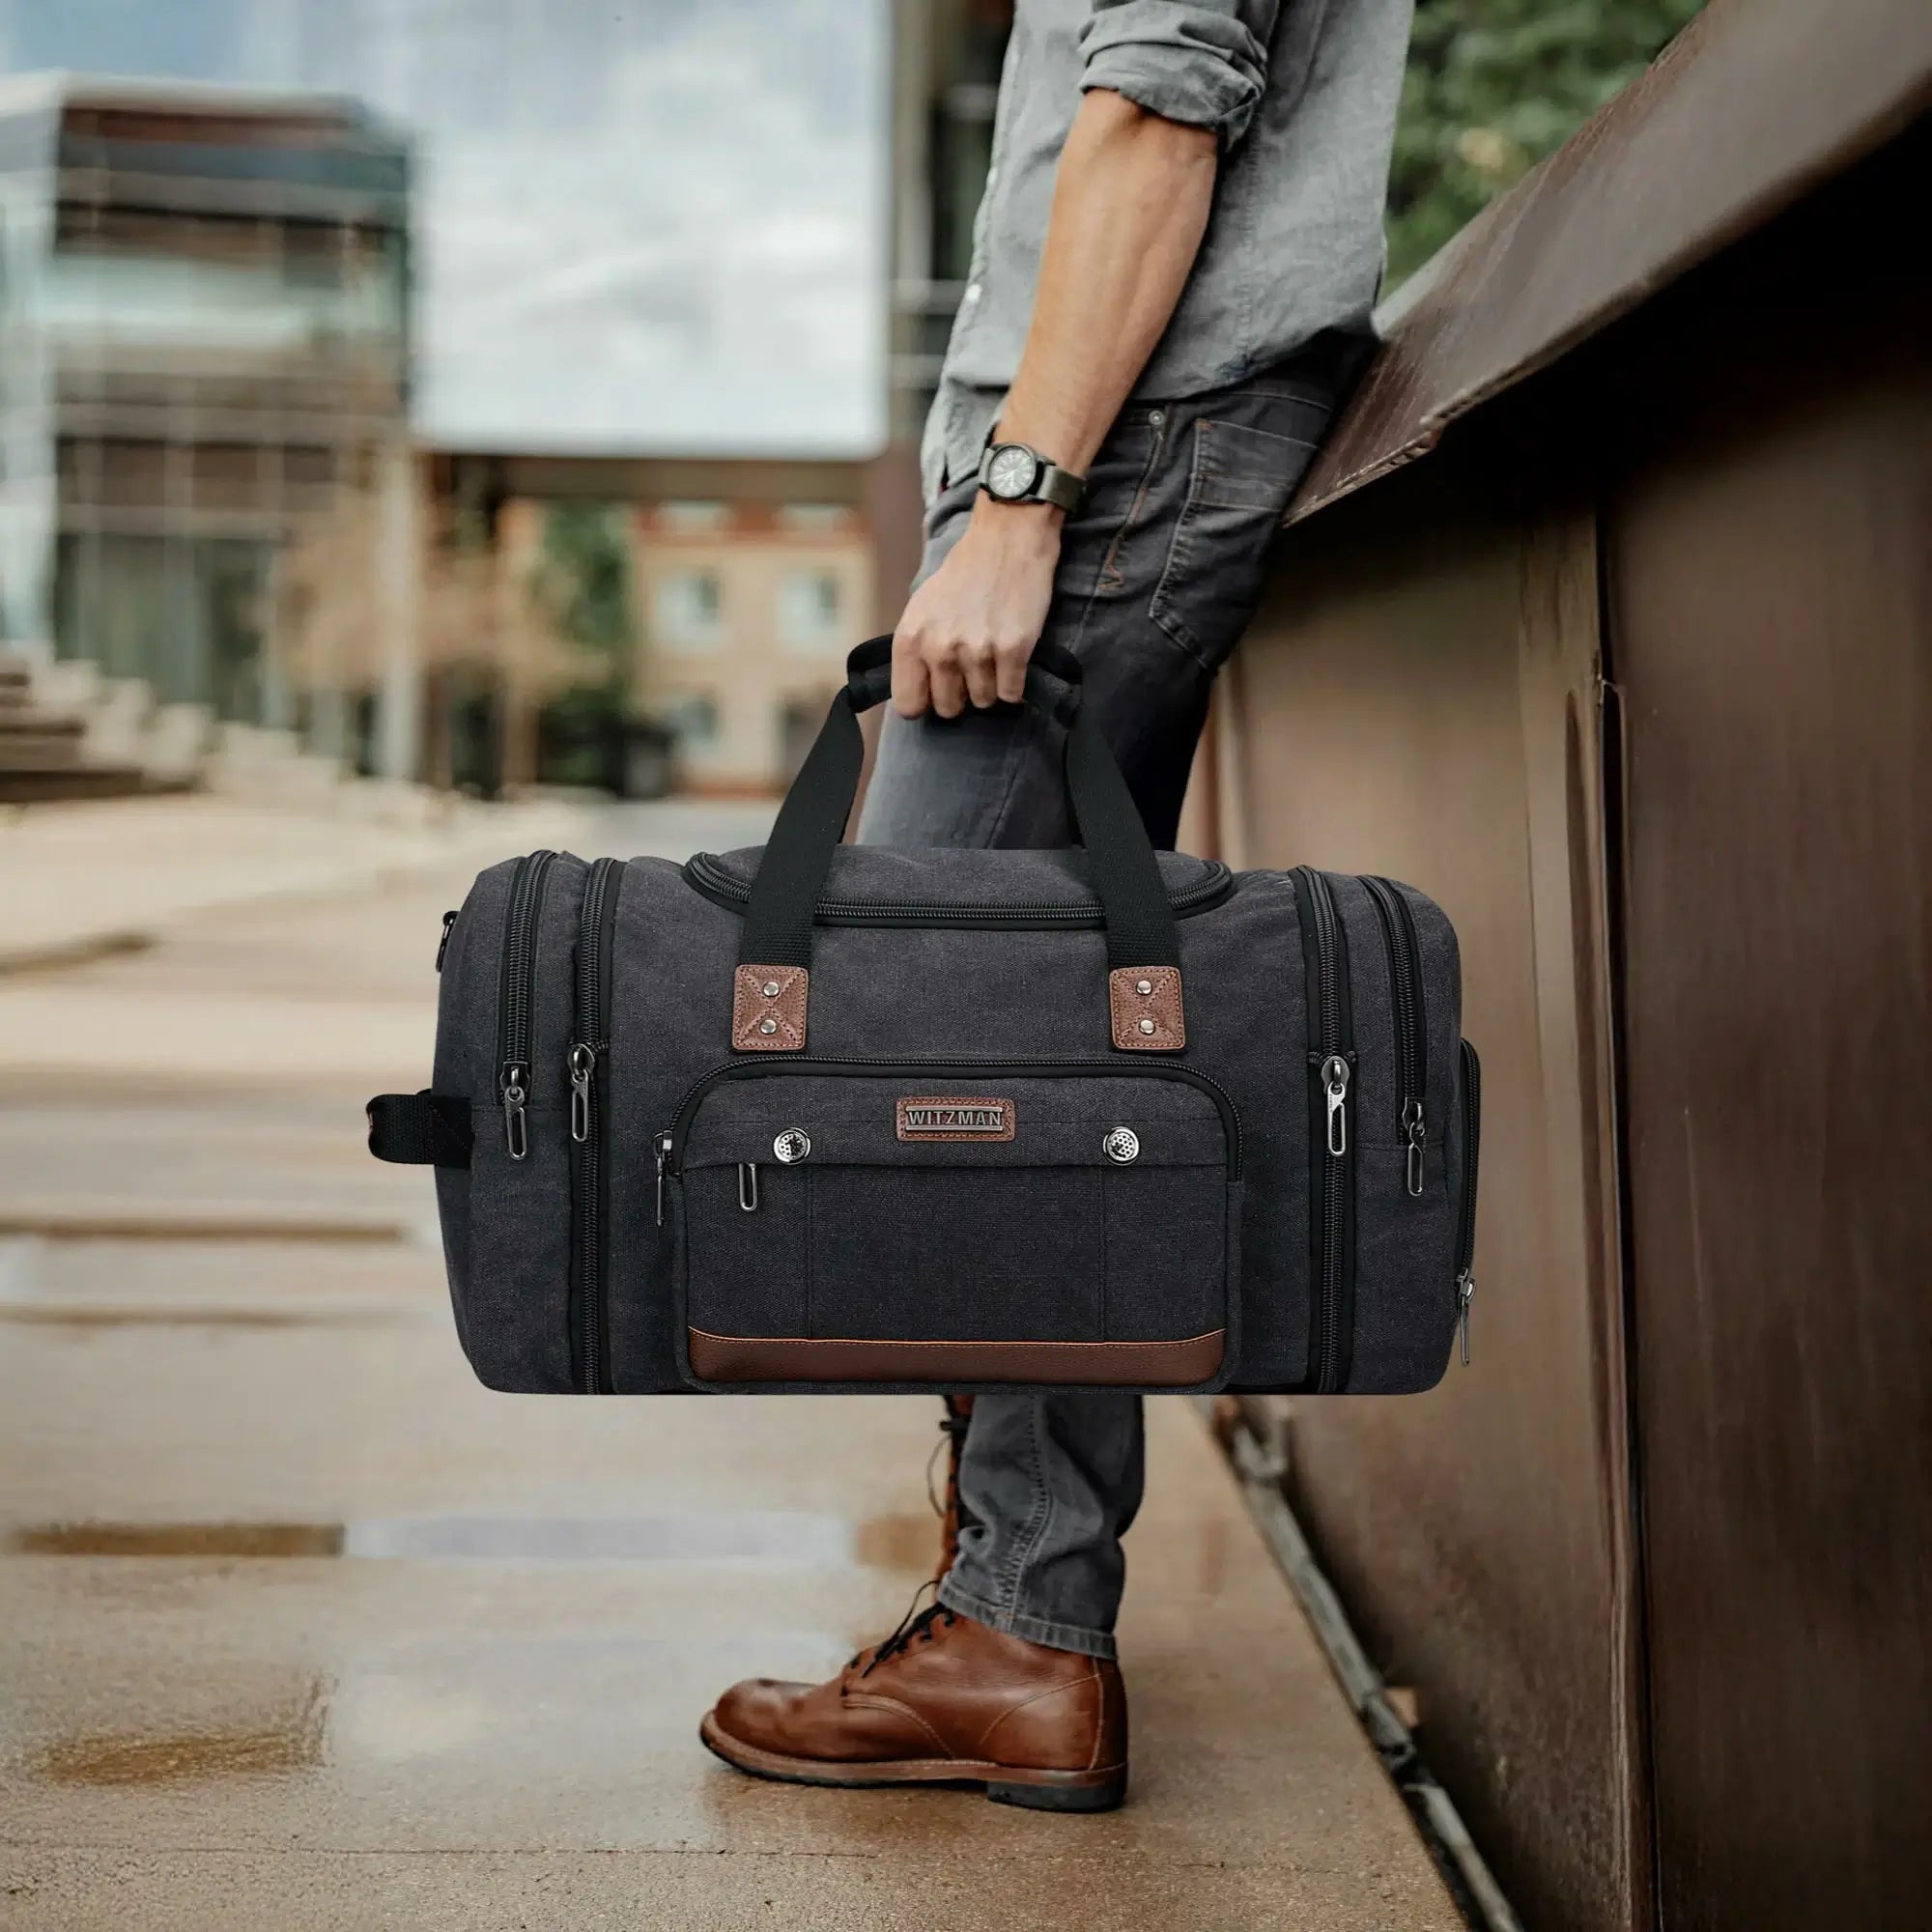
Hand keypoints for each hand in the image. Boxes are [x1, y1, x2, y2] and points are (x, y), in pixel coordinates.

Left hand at [891, 499, 1061, 717]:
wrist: (1007, 539)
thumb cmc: (965, 572)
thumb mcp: (922, 607)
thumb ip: (917, 649)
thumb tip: (919, 690)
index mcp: (910, 639)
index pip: (909, 705)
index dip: (926, 701)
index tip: (939, 689)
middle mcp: (939, 649)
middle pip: (949, 708)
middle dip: (962, 694)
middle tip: (973, 666)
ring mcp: (977, 652)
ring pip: (983, 702)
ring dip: (991, 684)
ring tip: (994, 651)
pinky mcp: (1013, 651)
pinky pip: (1011, 694)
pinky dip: (1015, 682)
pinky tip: (1013, 656)